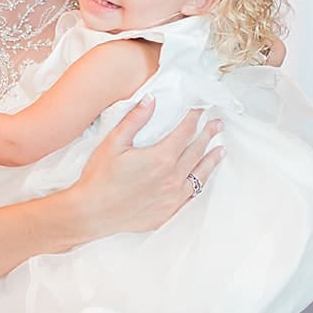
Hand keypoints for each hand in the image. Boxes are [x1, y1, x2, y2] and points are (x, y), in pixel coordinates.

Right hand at [68, 97, 222, 235]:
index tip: (200, 109)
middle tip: (217, 124)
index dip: (194, 118)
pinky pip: (192, 195)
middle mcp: (172, 177)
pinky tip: (202, 178)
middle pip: (196, 150)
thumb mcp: (114, 143)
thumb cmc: (99, 178)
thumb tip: (151, 99)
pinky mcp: (169, 212)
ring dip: (211, 160)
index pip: (185, 131)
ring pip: (200, 174)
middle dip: (208, 134)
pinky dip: (200, 183)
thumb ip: (135, 120)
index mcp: (161, 158)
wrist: (92, 213)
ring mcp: (173, 197)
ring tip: (221, 150)